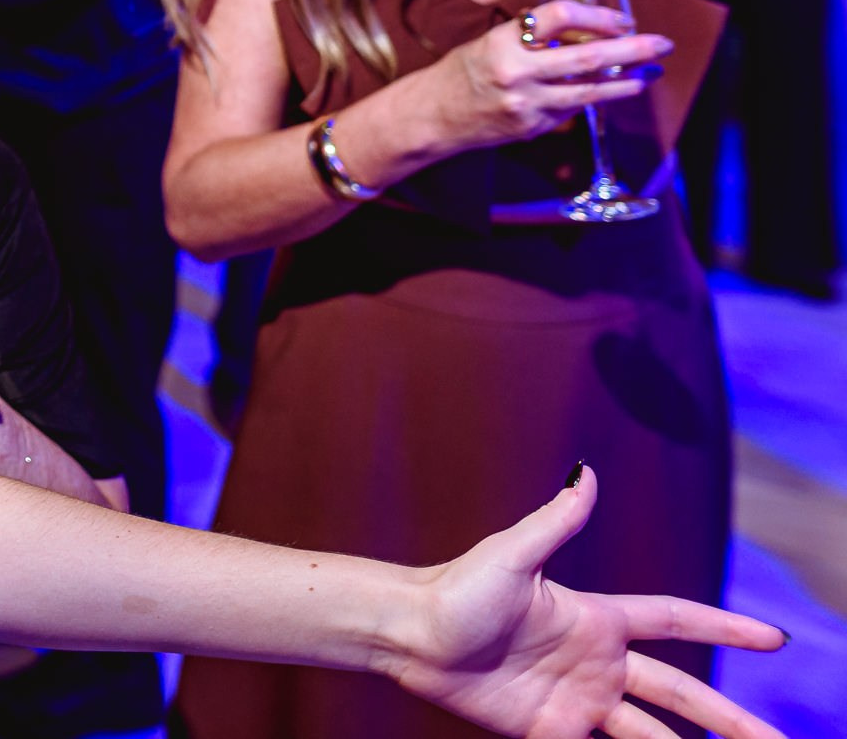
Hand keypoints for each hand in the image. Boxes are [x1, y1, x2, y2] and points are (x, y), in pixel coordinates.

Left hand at [390, 466, 787, 737]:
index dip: (725, 628)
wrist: (409, 635)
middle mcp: (598, 662)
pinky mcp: (549, 729)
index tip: (775, 640)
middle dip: (732, 719)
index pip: (677, 622)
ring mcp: (577, 699)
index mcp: (598, 618)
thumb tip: (585, 471)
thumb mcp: (512, 554)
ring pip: (654, 735)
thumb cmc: (455, 589)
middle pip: (683, 694)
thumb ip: (556, 520)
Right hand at [427, 1, 670, 153]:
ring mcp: (526, 104)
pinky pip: (571, 111)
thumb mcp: (492, 40)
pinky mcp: (531, 127)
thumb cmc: (462, 71)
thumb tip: (589, 31)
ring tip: (649, 73)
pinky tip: (610, 92)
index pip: (560, 16)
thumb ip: (535, 37)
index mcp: (503, 41)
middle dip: (632, 49)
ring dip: (626, 82)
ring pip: (589, 92)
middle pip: (587, 57)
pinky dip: (593, 99)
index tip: (622, 18)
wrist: (431, 115)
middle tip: (662, 43)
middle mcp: (516, 72)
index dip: (597, 15)